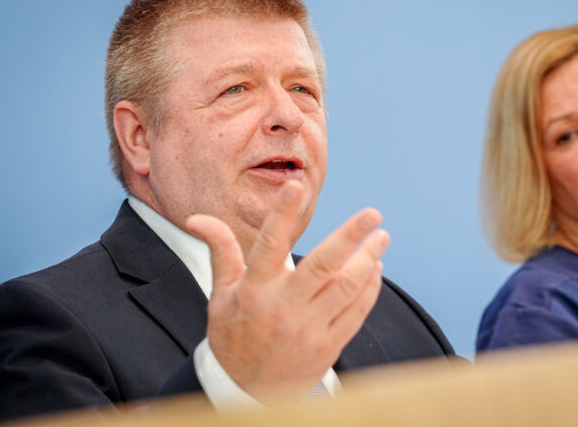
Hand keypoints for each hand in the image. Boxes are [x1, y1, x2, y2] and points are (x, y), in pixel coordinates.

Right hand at [185, 180, 387, 402]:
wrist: (244, 391)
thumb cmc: (233, 334)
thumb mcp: (220, 294)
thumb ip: (220, 251)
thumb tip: (197, 218)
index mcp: (253, 290)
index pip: (268, 244)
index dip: (281, 214)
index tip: (296, 185)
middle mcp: (282, 308)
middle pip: (322, 265)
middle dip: (350, 235)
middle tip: (373, 213)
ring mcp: (307, 329)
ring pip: (345, 288)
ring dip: (367, 260)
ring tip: (381, 237)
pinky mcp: (326, 347)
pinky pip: (355, 313)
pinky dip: (369, 289)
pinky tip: (374, 269)